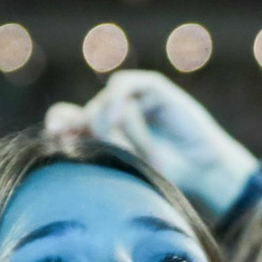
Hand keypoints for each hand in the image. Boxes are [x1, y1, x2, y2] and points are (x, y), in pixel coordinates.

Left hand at [72, 70, 261, 218]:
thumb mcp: (123, 165)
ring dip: (120, 132)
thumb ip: (91, 144)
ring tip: (146, 157)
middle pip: (85, 114)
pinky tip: (120, 117)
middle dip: (100, 138)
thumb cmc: (166, 175)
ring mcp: (132, 98)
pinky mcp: (152, 87)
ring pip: (103, 105)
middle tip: (122, 160)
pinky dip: (116, 100)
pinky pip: (123, 86)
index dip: (59, 121)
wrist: (204, 171)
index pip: (65, 116)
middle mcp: (113, 111)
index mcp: (100, 131)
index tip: (56, 135)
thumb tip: (57, 129)